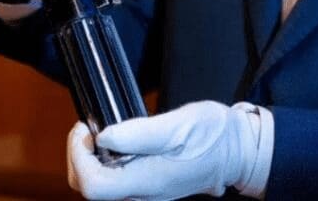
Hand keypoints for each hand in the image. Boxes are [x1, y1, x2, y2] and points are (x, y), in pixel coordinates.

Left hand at [68, 100, 273, 199]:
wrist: (238, 151)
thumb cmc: (214, 136)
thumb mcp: (179, 125)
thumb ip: (141, 132)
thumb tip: (104, 137)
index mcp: (147, 181)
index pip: (93, 186)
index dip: (78, 156)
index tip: (86, 129)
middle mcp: (142, 193)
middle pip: (90, 187)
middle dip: (78, 156)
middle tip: (89, 127)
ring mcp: (145, 191)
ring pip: (99, 184)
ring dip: (89, 157)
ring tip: (100, 131)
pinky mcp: (147, 184)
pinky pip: (113, 178)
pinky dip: (103, 159)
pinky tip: (114, 140)